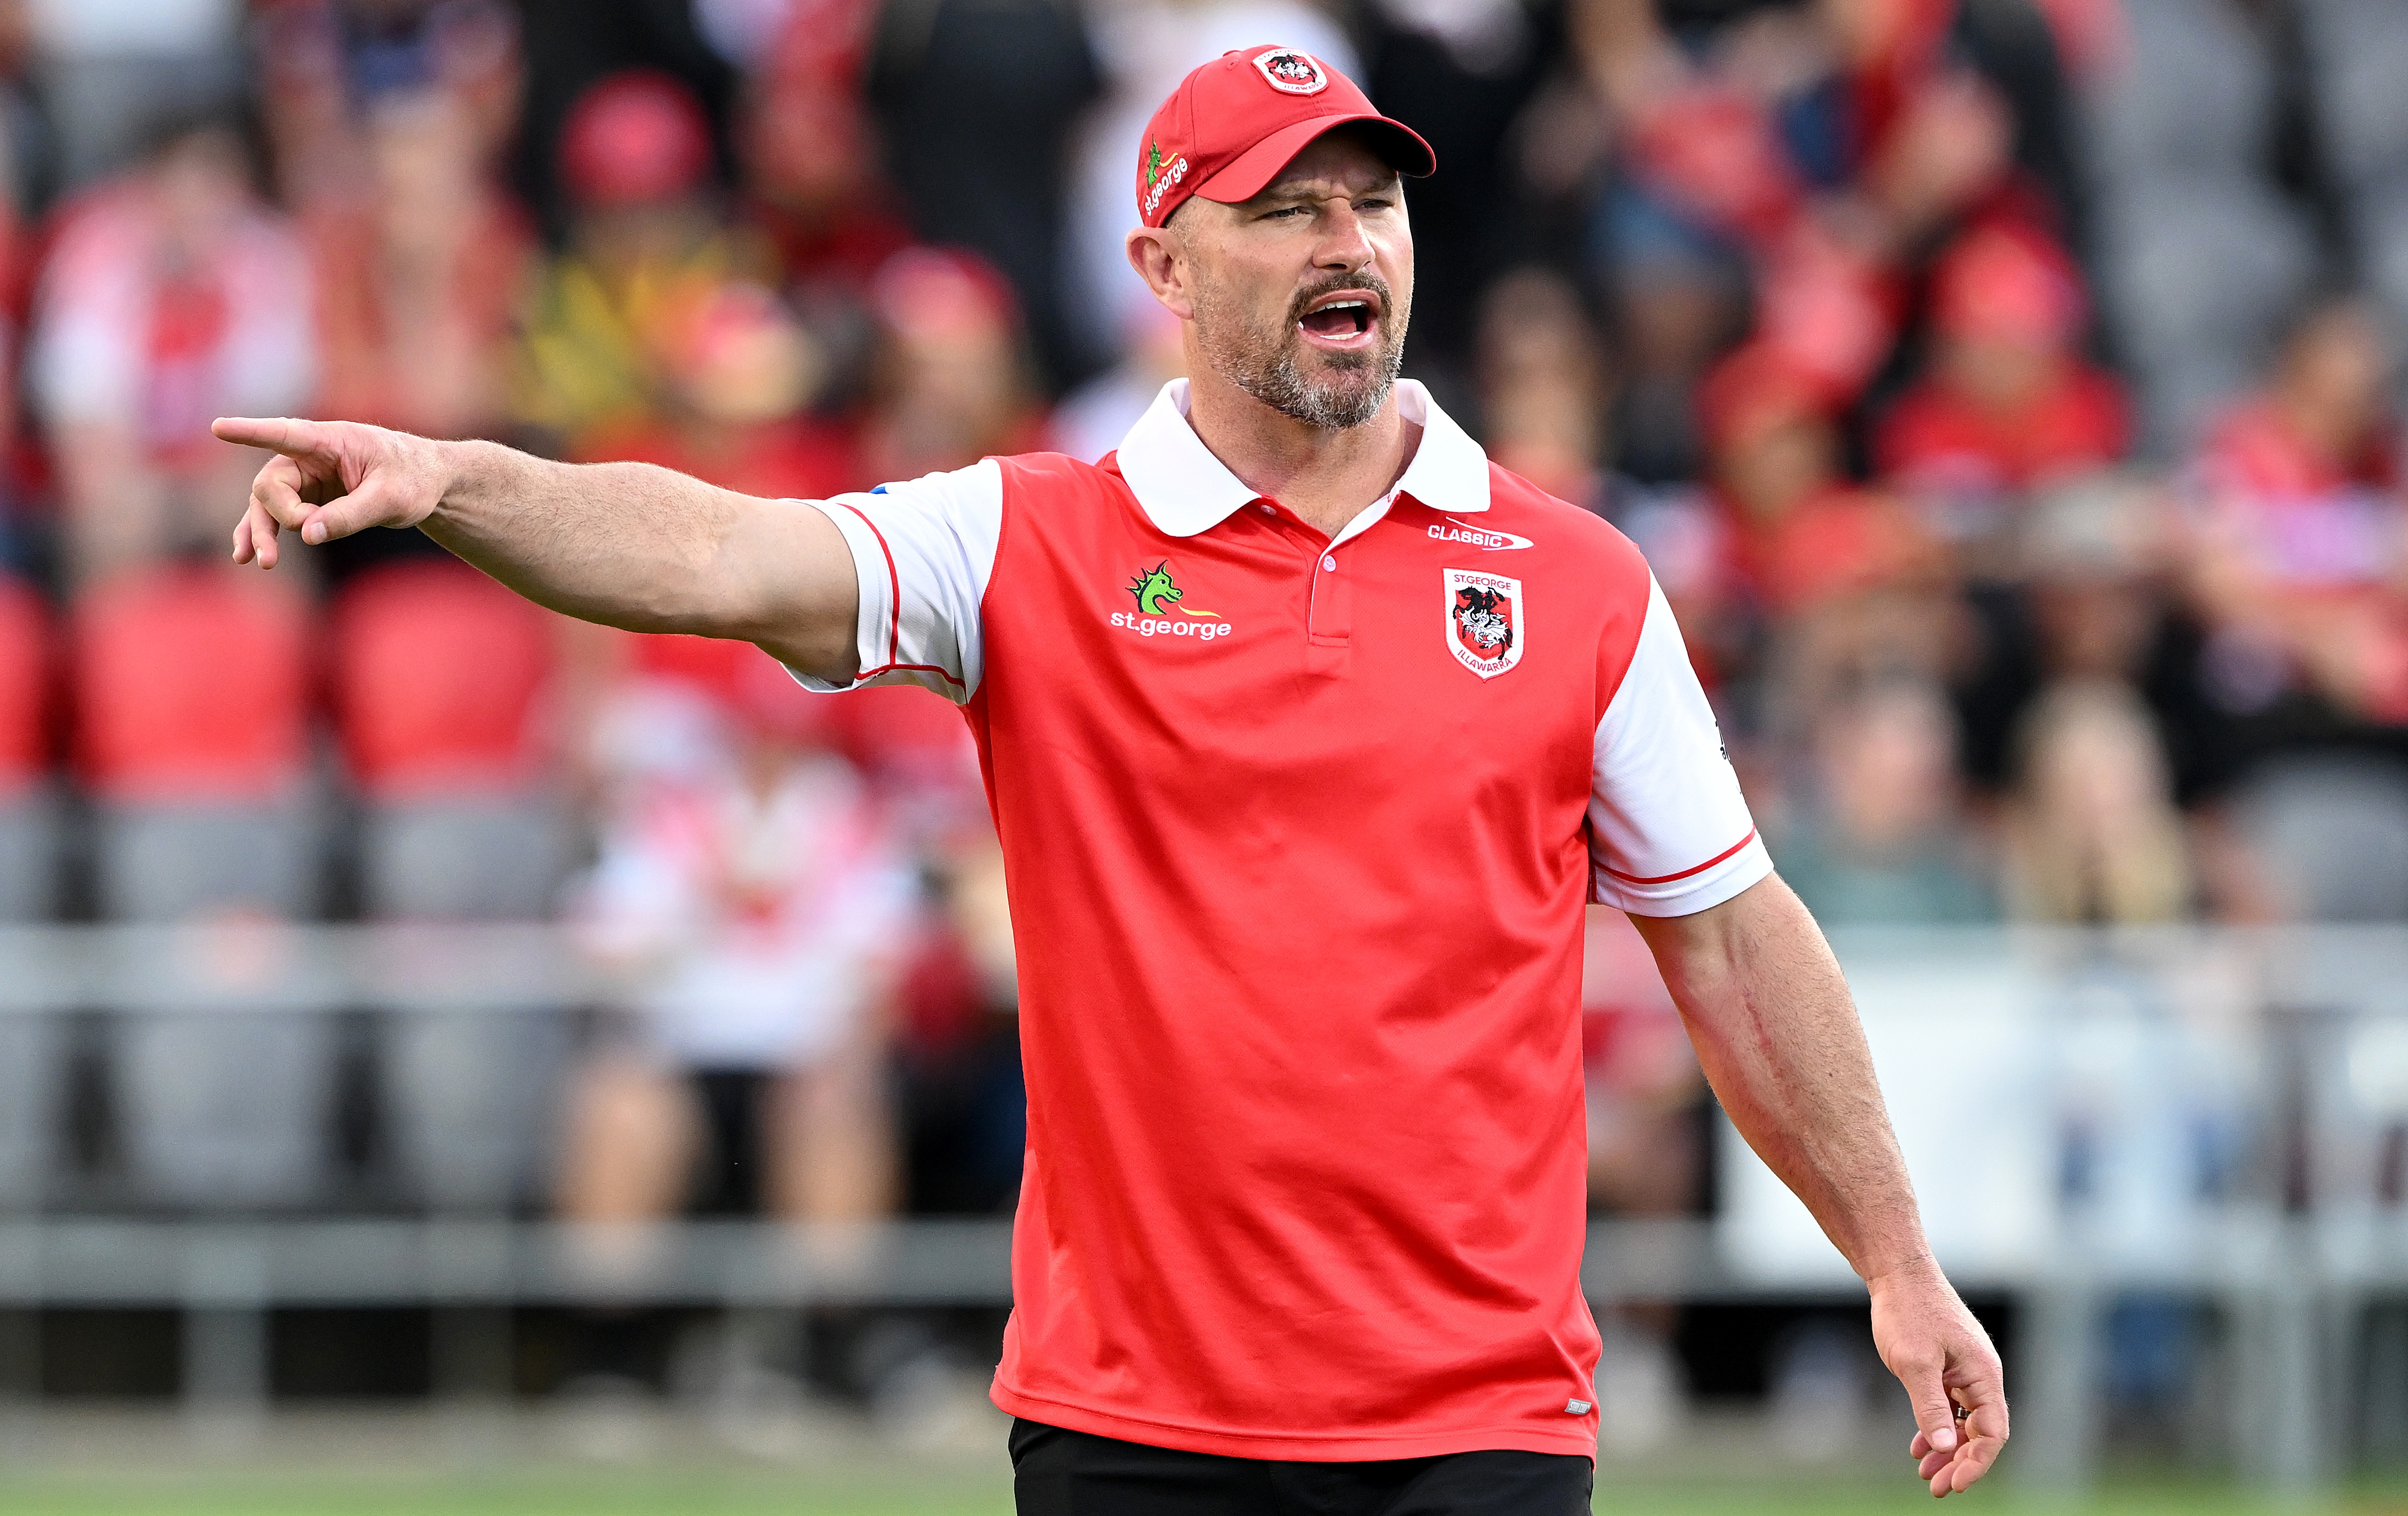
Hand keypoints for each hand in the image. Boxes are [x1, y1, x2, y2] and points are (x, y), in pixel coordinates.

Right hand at [214, 416, 451, 568]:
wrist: (428, 483)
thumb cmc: (414, 479)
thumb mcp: (392, 499)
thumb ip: (352, 514)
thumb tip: (308, 535)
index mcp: (331, 440)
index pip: (285, 433)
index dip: (251, 432)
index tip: (219, 428)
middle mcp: (310, 456)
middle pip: (272, 482)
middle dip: (279, 513)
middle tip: (306, 531)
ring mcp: (305, 478)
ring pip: (268, 503)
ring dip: (262, 531)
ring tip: (264, 562)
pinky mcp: (308, 499)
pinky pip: (277, 516)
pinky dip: (264, 534)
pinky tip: (245, 556)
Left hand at [1869, 1259, 2006, 1496]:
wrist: (1897, 1272)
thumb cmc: (1908, 1310)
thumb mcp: (1914, 1362)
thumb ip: (1930, 1406)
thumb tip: (1944, 1446)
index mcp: (1984, 1374)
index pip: (1993, 1432)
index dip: (1976, 1464)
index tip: (1952, 1485)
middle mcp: (1981, 1374)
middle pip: (1981, 1432)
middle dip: (1959, 1462)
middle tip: (1935, 1487)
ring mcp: (1965, 1369)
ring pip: (1964, 1421)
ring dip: (1947, 1448)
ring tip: (1925, 1473)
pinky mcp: (1948, 1365)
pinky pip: (1950, 1405)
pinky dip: (1937, 1426)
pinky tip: (1920, 1445)